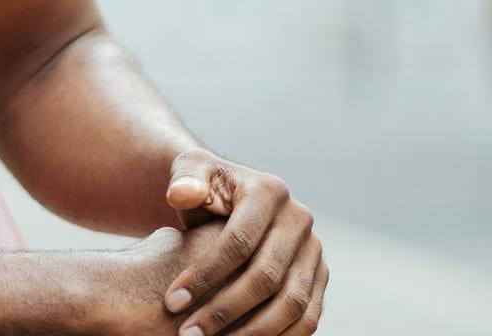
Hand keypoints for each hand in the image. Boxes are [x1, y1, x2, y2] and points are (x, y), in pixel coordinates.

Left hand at [158, 149, 326, 334]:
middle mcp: (299, 219)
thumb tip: (183, 194)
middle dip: (223, 310)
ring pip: (291, 304)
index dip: (205, 275)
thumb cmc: (201, 187)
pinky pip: (307, 317)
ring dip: (252, 333)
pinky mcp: (319, 276)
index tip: (172, 303)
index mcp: (268, 191)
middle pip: (266, 277)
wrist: (228, 198)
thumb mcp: (189, 173)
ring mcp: (314, 250)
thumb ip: (184, 181)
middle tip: (188, 334)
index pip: (238, 242)